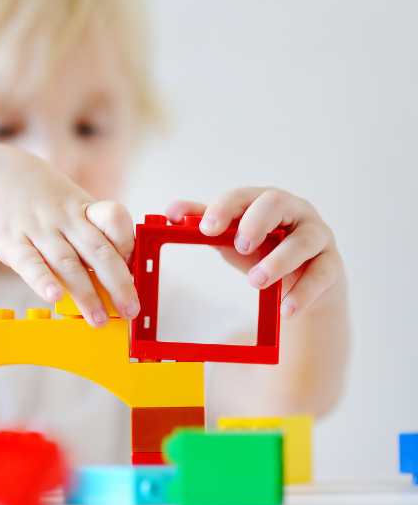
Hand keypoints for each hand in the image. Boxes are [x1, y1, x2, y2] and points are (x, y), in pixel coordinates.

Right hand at [0, 144, 138, 326]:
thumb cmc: (41, 196)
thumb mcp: (71, 202)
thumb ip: (90, 232)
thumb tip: (116, 275)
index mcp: (83, 209)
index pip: (114, 220)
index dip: (128, 244)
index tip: (135, 269)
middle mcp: (64, 219)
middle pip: (98, 251)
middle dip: (118, 284)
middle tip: (130, 310)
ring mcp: (38, 229)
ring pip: (68, 263)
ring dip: (86, 294)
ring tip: (98, 319)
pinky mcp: (10, 241)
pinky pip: (29, 262)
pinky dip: (42, 280)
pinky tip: (54, 296)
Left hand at [166, 188, 343, 318]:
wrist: (303, 281)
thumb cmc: (263, 250)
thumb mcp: (231, 237)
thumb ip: (203, 223)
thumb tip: (171, 211)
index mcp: (263, 201)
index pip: (243, 196)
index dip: (224, 208)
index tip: (205, 228)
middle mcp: (294, 212)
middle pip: (276, 203)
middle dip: (256, 223)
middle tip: (239, 245)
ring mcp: (317, 236)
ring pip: (302, 242)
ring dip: (278, 262)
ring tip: (255, 282)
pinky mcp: (332, 264)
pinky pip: (322, 274)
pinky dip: (303, 292)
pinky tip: (286, 309)